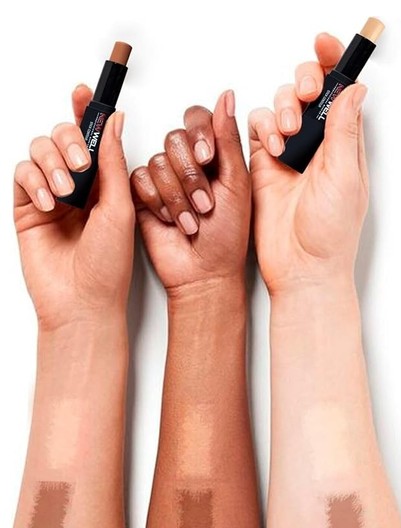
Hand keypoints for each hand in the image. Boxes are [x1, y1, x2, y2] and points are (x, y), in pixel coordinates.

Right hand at [14, 85, 134, 329]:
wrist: (83, 302)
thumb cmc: (109, 264)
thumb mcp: (120, 208)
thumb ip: (113, 162)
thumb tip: (114, 120)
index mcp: (105, 185)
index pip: (93, 139)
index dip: (87, 114)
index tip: (84, 93)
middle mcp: (78, 186)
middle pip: (63, 137)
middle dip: (71, 141)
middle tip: (82, 164)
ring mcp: (51, 196)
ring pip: (40, 151)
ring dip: (53, 163)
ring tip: (66, 192)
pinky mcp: (27, 209)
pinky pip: (22, 174)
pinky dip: (34, 180)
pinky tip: (48, 202)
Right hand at [131, 90, 249, 293]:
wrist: (205, 272)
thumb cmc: (228, 236)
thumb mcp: (237, 184)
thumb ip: (228, 139)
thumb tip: (225, 96)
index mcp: (213, 155)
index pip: (197, 119)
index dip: (198, 134)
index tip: (206, 158)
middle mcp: (186, 163)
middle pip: (174, 139)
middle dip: (190, 176)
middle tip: (204, 204)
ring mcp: (163, 179)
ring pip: (157, 162)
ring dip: (176, 197)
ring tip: (190, 220)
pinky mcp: (142, 196)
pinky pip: (138, 180)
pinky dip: (157, 202)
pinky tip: (169, 220)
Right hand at [249, 34, 367, 293]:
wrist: (300, 268)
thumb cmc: (329, 233)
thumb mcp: (345, 175)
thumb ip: (344, 130)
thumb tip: (353, 88)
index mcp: (343, 143)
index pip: (339, 91)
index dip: (332, 63)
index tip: (324, 45)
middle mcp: (316, 145)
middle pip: (306, 91)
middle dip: (303, 84)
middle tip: (305, 99)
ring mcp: (288, 154)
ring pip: (278, 107)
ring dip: (282, 109)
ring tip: (287, 136)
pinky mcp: (262, 166)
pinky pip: (255, 130)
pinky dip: (261, 127)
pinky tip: (271, 144)